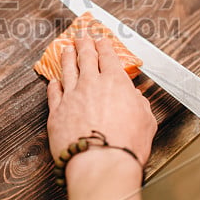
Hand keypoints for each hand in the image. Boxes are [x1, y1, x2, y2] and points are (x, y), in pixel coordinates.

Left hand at [46, 36, 156, 171]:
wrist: (100, 162)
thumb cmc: (126, 145)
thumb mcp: (147, 122)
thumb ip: (140, 105)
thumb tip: (136, 99)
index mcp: (115, 82)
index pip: (108, 57)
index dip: (104, 46)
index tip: (100, 40)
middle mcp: (91, 84)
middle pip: (86, 58)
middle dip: (84, 45)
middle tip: (82, 38)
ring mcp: (71, 96)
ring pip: (67, 70)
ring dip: (67, 57)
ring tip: (66, 50)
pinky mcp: (56, 112)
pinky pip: (53, 92)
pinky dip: (53, 84)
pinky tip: (53, 81)